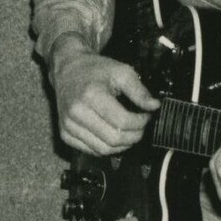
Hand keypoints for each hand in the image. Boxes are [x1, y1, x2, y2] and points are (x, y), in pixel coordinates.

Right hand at [50, 34, 159, 155]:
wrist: (67, 70)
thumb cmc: (95, 69)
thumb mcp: (121, 71)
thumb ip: (139, 91)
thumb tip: (155, 107)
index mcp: (90, 96)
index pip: (122, 122)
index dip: (141, 123)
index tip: (147, 116)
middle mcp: (76, 113)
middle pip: (113, 139)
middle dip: (134, 136)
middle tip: (142, 127)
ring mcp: (68, 126)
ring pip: (103, 150)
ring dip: (122, 145)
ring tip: (130, 132)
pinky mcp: (65, 134)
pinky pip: (92, 150)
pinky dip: (107, 147)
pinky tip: (115, 135)